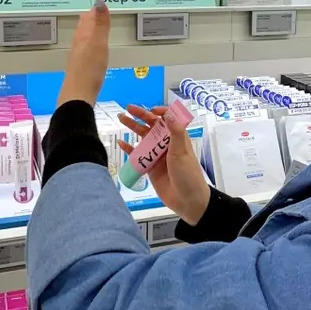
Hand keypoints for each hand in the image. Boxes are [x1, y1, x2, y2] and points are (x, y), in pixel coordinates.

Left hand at [57, 0, 109, 107]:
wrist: (78, 95)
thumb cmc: (90, 69)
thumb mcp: (98, 44)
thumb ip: (100, 24)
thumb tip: (99, 1)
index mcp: (83, 36)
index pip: (88, 18)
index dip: (94, 10)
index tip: (101, 2)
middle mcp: (78, 43)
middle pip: (83, 26)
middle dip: (90, 18)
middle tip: (97, 11)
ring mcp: (78, 56)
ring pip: (83, 37)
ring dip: (89, 29)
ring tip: (94, 26)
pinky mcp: (80, 67)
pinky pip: (85, 49)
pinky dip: (89, 42)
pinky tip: (92, 48)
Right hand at [118, 105, 209, 225]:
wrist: (187, 201)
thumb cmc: (188, 175)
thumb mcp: (182, 152)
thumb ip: (175, 133)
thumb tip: (170, 114)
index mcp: (177, 138)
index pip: (168, 119)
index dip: (160, 112)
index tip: (151, 110)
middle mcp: (166, 144)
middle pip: (152, 126)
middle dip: (141, 116)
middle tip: (128, 108)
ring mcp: (157, 155)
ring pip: (143, 138)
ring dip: (132, 128)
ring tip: (121, 119)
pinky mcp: (150, 167)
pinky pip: (138, 155)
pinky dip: (129, 148)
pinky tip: (121, 143)